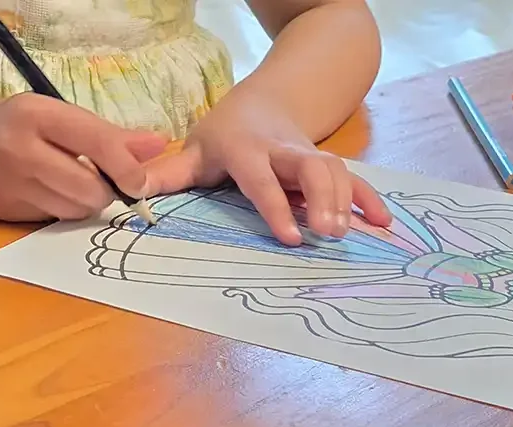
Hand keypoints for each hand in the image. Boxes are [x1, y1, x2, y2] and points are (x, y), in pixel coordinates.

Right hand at [0, 93, 166, 221]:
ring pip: (72, 210)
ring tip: (68, 185)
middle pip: (88, 188)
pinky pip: (49, 221)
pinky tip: (44, 193)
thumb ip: (114, 136)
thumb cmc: (31, 128)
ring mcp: (0, 178)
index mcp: (36, 113)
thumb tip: (160, 145)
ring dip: (82, 205)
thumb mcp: (67, 119)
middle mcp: (13, 145)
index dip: (127, 168)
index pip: (97, 143)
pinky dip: (57, 212)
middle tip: (98, 183)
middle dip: (104, 191)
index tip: (141, 184)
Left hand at [142, 93, 391, 245]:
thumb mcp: (194, 149)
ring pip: (335, 170)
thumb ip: (168, 173)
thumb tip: (130, 192)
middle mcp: (283, 150)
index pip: (261, 177)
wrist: (266, 104)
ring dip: (346, 200)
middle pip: (310, 165)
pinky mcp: (327, 164)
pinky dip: (369, 198)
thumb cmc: (225, 135)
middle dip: (323, 195)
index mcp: (246, 149)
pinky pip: (353, 178)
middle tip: (329, 232)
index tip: (292, 237)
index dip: (276, 205)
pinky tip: (382, 223)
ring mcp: (309, 155)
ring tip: (347, 235)